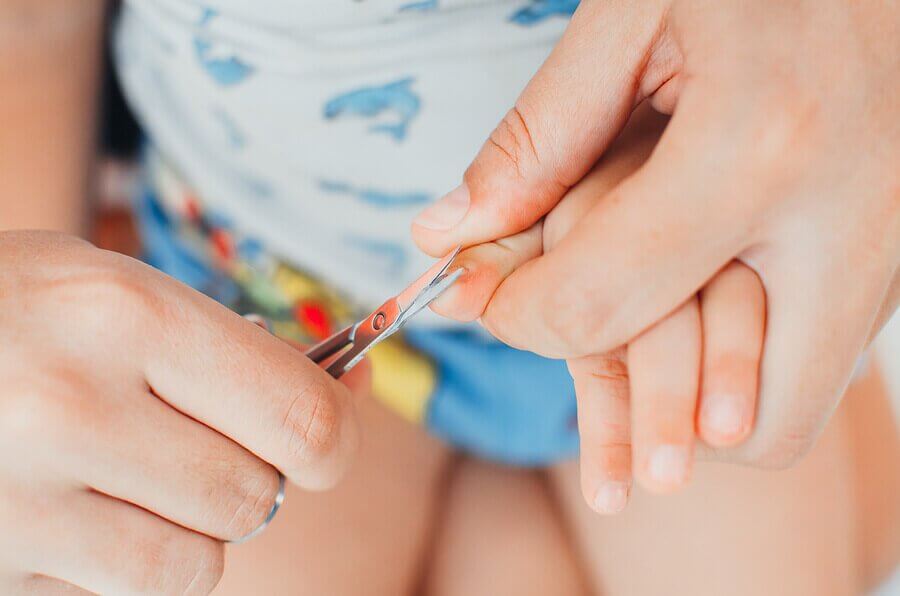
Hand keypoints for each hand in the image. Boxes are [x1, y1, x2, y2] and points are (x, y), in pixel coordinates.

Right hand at [0, 231, 363, 593]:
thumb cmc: (9, 312)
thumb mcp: (109, 290)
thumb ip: (227, 345)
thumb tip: (349, 390)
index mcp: (122, 313)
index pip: (301, 418)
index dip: (334, 439)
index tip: (325, 440)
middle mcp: (70, 407)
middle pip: (252, 496)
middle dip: (245, 473)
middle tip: (192, 437)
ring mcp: (18, 500)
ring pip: (197, 563)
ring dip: (186, 527)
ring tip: (126, 472)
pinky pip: (122, 593)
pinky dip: (124, 563)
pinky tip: (74, 507)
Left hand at [413, 0, 898, 467]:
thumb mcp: (635, 16)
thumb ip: (540, 136)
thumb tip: (447, 235)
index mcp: (756, 147)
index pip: (601, 303)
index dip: (523, 318)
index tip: (500, 301)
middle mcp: (848, 219)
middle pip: (738, 421)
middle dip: (648, 419)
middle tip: (593, 354)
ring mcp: (899, 242)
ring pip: (796, 405)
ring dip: (711, 400)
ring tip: (651, 331)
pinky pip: (828, 349)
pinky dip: (760, 355)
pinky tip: (713, 290)